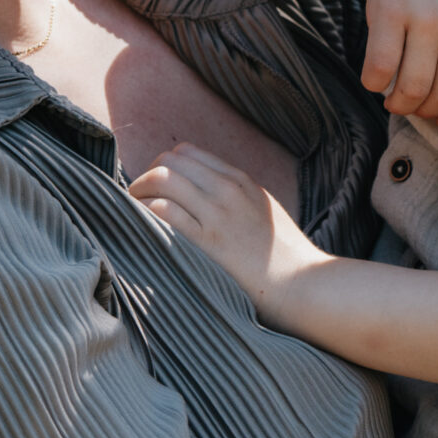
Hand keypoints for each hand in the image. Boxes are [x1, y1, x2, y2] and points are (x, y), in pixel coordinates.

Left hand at [128, 145, 327, 323]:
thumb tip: (204, 195)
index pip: (188, 153)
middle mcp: (227, 190)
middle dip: (146, 177)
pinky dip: (145, 214)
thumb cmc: (286, 256)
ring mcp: (217, 214)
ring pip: (162, 179)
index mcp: (241, 181)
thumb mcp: (264, 211)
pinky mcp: (208, 242)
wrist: (304, 284)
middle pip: (168, 161)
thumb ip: (237, 197)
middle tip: (139, 200)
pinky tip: (143, 228)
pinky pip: (164, 212)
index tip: (157, 187)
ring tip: (133, 213)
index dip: (164, 166)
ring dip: (139, 194)